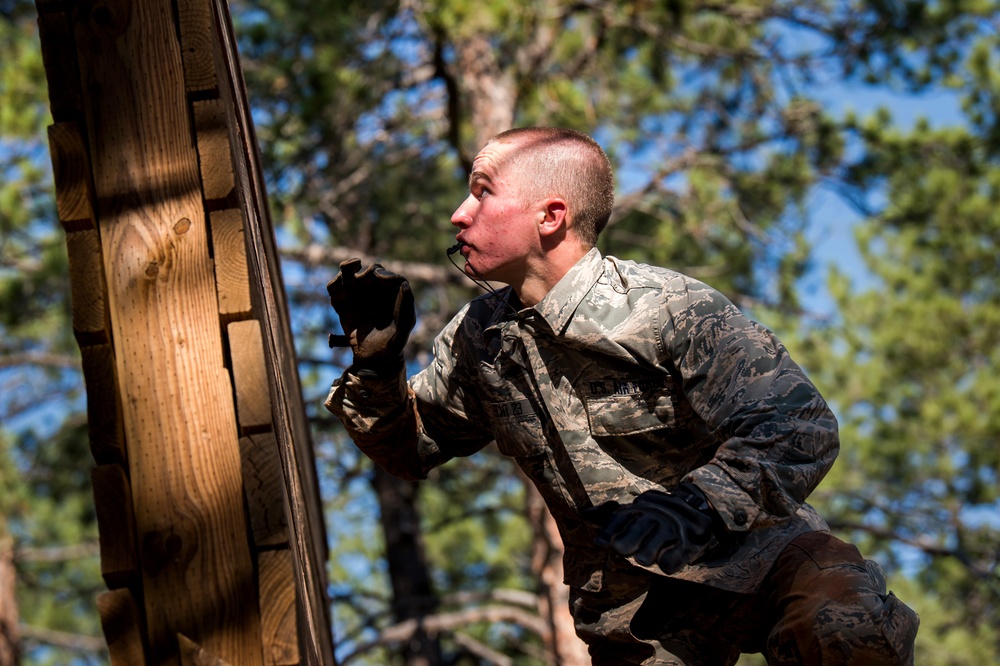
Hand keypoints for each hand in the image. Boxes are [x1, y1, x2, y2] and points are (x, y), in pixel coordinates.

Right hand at [327, 258, 415, 374]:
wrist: (374, 361)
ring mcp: (357, 297)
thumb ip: (405, 307)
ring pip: (350, 275)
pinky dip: (334, 285)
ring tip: (349, 267)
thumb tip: (405, 285)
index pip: (389, 277)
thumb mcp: (402, 329)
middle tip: (367, 277)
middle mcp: (374, 292)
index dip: (385, 275)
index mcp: (392, 295)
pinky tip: (338, 292)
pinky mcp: (342, 305)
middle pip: (370, 272)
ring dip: (348, 268)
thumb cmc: (393, 345)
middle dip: (368, 271)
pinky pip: (335, 290)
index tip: (380, 279)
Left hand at [590, 485, 716, 573]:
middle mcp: (653, 517)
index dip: (609, 531)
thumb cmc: (653, 517)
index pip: (619, 519)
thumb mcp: (632, 512)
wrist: (695, 512)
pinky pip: (669, 563)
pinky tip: (666, 559)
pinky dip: (667, 563)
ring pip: (648, 554)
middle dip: (626, 544)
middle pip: (632, 537)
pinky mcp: (687, 546)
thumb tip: (584, 514)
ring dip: (645, 555)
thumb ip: (607, 515)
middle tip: (623, 549)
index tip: (601, 542)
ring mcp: (670, 531)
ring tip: (645, 556)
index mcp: (638, 509)